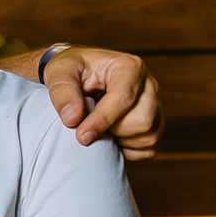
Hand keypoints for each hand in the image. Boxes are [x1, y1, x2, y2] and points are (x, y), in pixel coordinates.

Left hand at [43, 46, 162, 161]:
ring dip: (118, 140)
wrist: (80, 79)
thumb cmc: (71, 72)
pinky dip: (126, 149)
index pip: (124, 98)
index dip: (102, 120)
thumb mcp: (59, 72)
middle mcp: (149, 86)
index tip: (81, 135)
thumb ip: (62, 91)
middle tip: (88, 124)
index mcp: (130, 67)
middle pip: (142, 120)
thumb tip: (72, 119)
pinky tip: (110, 135)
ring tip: (99, 126)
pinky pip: (147, 148)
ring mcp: (156, 106)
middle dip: (111, 130)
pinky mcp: (155, 126)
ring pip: (147, 136)